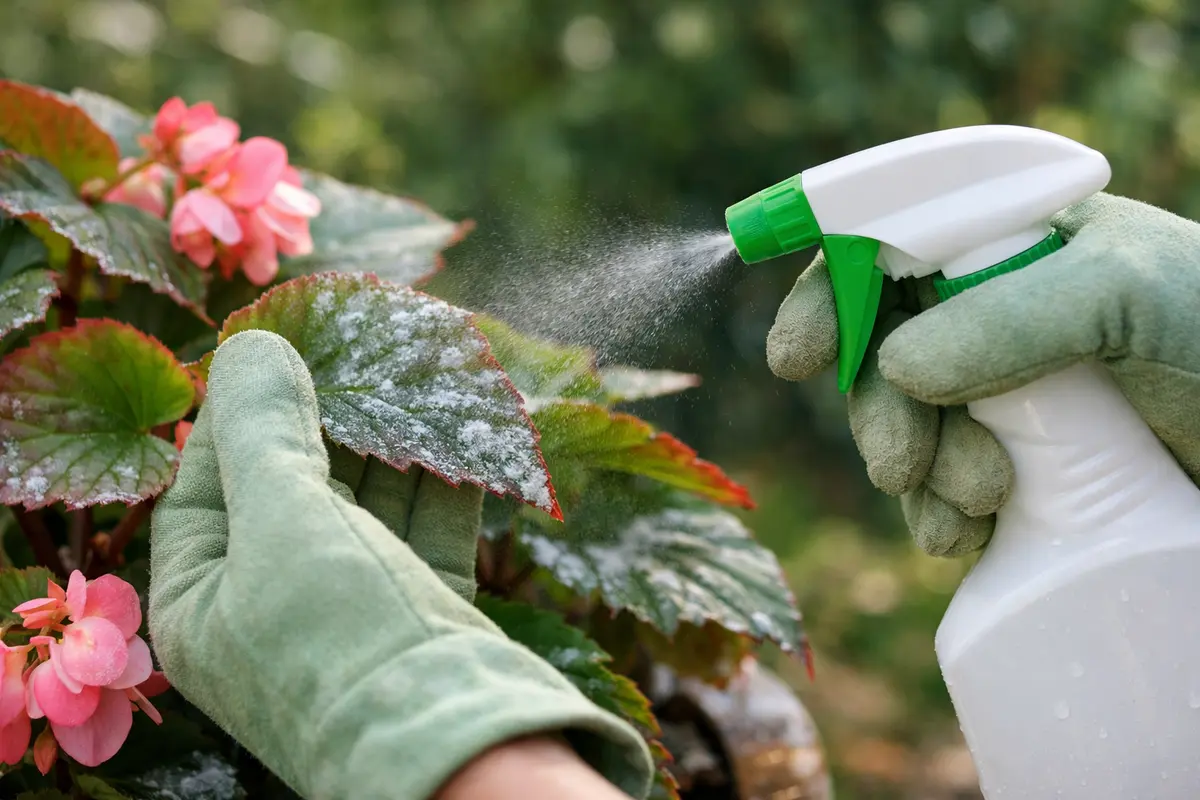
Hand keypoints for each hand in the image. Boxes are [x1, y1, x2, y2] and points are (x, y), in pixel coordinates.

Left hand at [148, 330, 652, 799]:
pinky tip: (465, 426)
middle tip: (360, 346)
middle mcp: (271, 605)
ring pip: (369, 502)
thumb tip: (251, 348)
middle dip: (333, 416)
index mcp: (203, 600)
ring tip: (420, 370)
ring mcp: (349, 608)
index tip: (278, 348)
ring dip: (396, 438)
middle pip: (295, 485)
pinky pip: (424, 529)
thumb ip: (264, 432)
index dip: (239, 411)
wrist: (455, 748)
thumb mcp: (284, 524)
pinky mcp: (419, 610)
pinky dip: (444, 478)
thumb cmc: (341, 641)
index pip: (205, 484)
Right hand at [767, 193, 1199, 555]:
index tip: (793, 355)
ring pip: (905, 427)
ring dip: (917, 474)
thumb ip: (1009, 315)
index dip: (828, 292)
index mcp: (1009, 242)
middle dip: (878, 411)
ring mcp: (1006, 393)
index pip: (883, 246)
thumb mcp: (1126, 295)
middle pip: (878, 350)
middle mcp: (993, 313)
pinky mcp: (1023, 465)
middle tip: (899, 465)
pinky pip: (939, 487)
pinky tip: (965, 537)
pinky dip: (938, 516)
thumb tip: (897, 364)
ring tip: (979, 503)